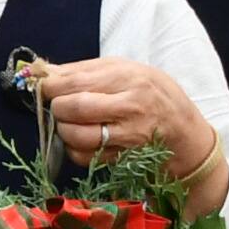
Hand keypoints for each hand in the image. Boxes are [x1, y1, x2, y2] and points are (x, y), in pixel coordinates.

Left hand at [23, 58, 208, 173]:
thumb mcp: (126, 70)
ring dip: (63, 130)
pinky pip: (84, 156)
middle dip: (56, 107)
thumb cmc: (153, 95)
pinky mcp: (123, 158)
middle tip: (59, 106)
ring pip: (76, 136)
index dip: (51, 86)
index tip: (46, 87)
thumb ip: (85, 70)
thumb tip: (44, 71)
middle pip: (74, 108)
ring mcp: (128, 136)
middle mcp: (130, 107)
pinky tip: (82, 139)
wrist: (184, 132)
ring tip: (70, 122)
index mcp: (129, 79)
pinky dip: (74, 148)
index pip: (76, 82)